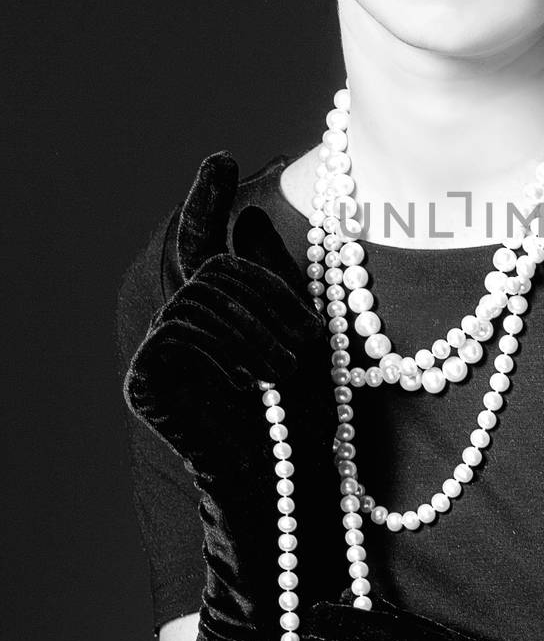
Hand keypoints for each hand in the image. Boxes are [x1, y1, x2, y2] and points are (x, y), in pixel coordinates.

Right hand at [124, 151, 332, 481]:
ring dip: (257, 331)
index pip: (202, 241)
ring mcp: (156, 351)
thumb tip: (248, 215)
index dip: (207, 198)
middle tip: (303, 347)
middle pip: (217, 268)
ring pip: (205, 296)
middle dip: (268, 298)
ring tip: (285, 375)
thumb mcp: (302, 335)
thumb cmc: (301, 414)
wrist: (285, 482)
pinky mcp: (143, 379)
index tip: (224, 157)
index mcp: (214, 311)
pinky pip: (182, 330)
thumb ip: (272, 280)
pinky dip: (225, 351)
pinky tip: (249, 387)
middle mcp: (178, 323)